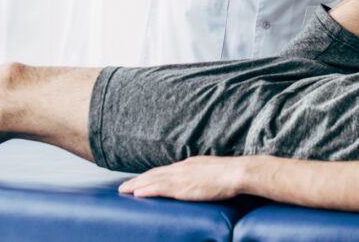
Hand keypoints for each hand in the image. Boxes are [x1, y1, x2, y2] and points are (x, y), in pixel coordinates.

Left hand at [118, 155, 249, 200]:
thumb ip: (201, 174)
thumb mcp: (211, 170)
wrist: (236, 172)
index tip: (139, 180)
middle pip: (154, 173)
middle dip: (137, 180)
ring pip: (153, 180)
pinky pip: (160, 188)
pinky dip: (147, 190)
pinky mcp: (183, 186)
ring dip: (136, 185)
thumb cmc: (230, 173)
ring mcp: (181, 176)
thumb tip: (198, 180)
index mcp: (188, 164)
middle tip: (123, 187)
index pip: (164, 170)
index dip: (149, 175)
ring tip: (124, 190)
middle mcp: (181, 168)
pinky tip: (137, 193)